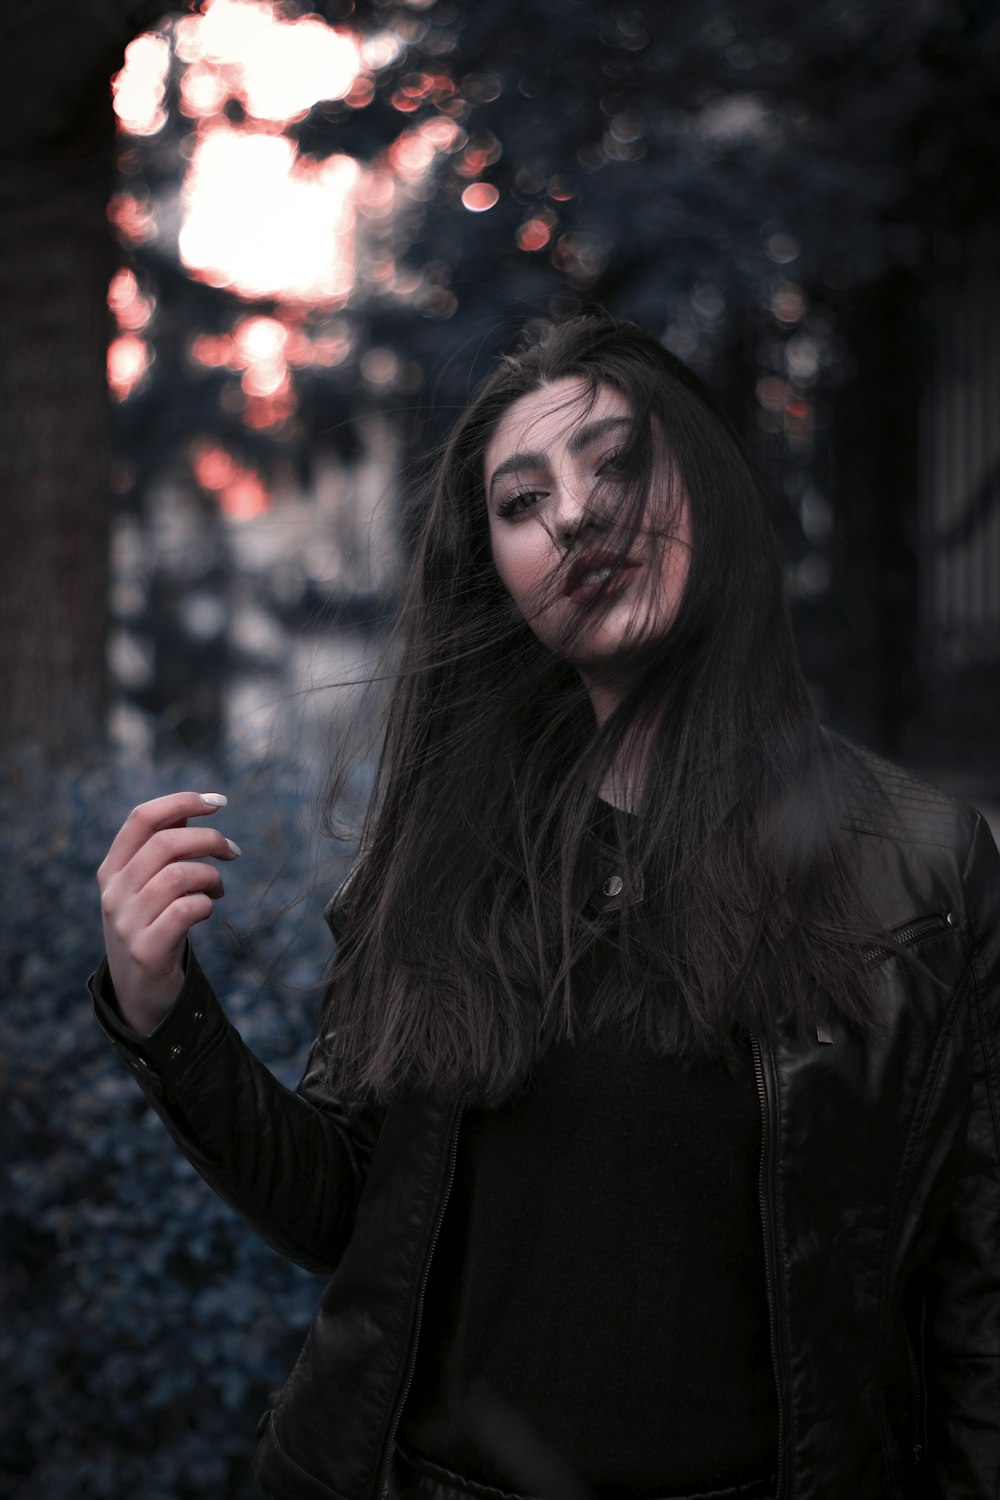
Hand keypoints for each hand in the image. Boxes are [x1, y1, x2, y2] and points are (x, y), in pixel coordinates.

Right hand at [97, 791, 240, 1034]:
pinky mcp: (147, 949)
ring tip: (217, 888)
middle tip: (232, 851)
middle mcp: (114, 892)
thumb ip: (162, 847)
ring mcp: (127, 922)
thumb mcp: (146, 885)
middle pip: (166, 843)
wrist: (140, 991)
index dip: (181, 801)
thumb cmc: (152, 926)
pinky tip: (206, 911)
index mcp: (112, 869)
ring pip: (179, 875)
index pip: (141, 818)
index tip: (218, 802)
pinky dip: (206, 905)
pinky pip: (186, 910)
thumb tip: (192, 807)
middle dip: (209, 840)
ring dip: (210, 876)